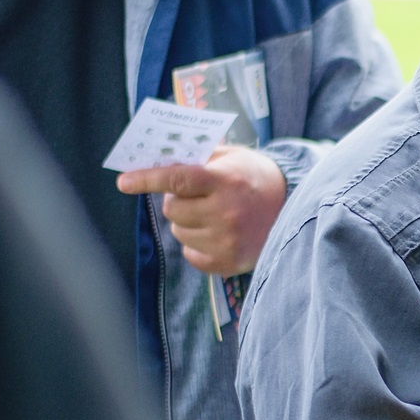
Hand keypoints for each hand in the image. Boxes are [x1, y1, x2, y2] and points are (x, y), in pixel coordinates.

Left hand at [117, 145, 286, 275]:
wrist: (296, 207)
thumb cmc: (256, 178)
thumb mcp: (233, 157)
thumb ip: (199, 157)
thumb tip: (159, 159)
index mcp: (225, 182)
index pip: (176, 180)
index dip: (146, 179)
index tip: (123, 182)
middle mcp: (225, 212)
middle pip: (173, 209)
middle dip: (177, 201)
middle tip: (195, 196)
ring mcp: (227, 241)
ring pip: (179, 232)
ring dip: (187, 223)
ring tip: (213, 215)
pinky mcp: (229, 262)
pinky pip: (190, 255)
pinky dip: (196, 245)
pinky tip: (217, 234)